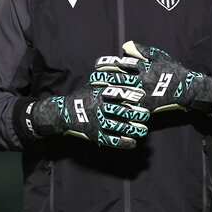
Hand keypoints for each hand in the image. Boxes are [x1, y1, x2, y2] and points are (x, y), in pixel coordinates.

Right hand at [30, 84, 148, 148]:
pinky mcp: (95, 135)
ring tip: (144, 129)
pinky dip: (123, 142)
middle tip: (146, 114)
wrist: (65, 113)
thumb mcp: (93, 84)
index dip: (130, 94)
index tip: (142, 95)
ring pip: (117, 127)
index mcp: (98, 94)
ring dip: (132, 129)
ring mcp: (96, 122)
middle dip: (135, 113)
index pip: (116, 93)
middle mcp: (98, 108)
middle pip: (120, 111)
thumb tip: (125, 69)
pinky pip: (111, 140)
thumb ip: (108, 79)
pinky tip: (133, 142)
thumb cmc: (83, 96)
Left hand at [90, 41, 211, 116]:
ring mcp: (145, 93)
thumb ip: (142, 51)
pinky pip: (131, 106)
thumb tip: (125, 46)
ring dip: (108, 92)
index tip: (97, 64)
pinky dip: (120, 105)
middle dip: (104, 78)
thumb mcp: (159, 57)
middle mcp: (144, 79)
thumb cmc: (173, 71)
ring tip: (97, 91)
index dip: (108, 63)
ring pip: (122, 92)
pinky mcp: (148, 106)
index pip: (122, 63)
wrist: (188, 89)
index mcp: (145, 66)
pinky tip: (110, 106)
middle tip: (92, 78)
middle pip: (119, 78)